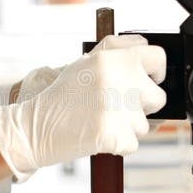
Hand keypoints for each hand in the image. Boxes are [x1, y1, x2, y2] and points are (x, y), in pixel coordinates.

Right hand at [0, 35, 165, 180]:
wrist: (35, 128)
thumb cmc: (61, 97)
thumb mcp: (85, 63)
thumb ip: (117, 51)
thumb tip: (145, 48)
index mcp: (112, 59)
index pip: (158, 57)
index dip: (155, 72)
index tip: (149, 81)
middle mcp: (118, 80)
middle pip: (157, 97)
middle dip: (141, 106)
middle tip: (115, 106)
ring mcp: (117, 109)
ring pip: (145, 124)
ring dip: (127, 127)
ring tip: (101, 120)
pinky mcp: (114, 135)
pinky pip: (133, 143)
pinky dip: (118, 145)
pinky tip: (98, 135)